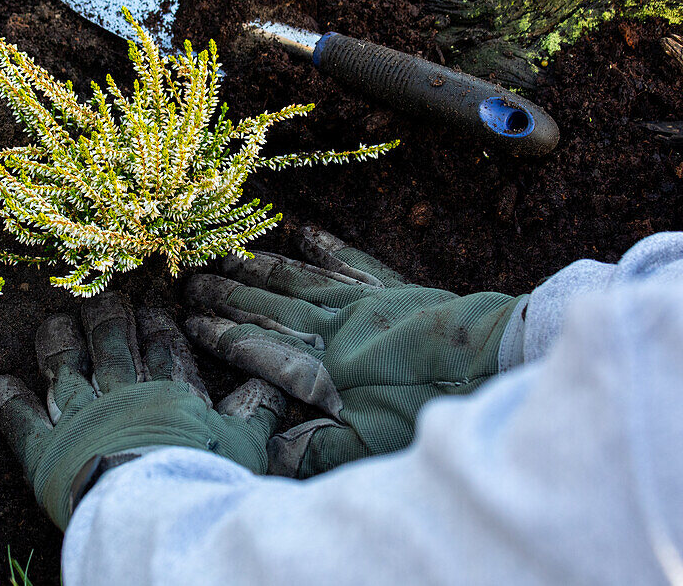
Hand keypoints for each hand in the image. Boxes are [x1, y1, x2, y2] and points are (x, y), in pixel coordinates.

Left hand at [0, 292, 284, 528]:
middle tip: (102, 299)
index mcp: (168, 392)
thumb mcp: (245, 442)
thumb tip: (274, 384)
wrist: (156, 502)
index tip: (150, 309)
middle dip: (106, 320)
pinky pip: (22, 421)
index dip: (155, 328)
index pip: (160, 350)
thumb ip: (257, 411)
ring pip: (65, 370)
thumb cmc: (205, 474)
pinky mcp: (46, 449)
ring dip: (58, 344)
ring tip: (53, 322)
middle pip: (110, 347)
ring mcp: (80, 418)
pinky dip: (10, 402)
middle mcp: (120, 394)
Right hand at [184, 227, 524, 477]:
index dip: (220, 333)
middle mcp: (334, 325)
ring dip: (261, 269)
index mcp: (323, 366)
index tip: (189, 321)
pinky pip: (350, 261)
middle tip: (191, 282)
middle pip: (269, 305)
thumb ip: (313, 447)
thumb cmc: (429, 410)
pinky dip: (325, 247)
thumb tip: (266, 450)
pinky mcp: (395, 288)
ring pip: (300, 279)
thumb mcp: (369, 445)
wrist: (493, 362)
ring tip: (229, 256)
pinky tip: (305, 231)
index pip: (257, 346)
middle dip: (227, 294)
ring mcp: (364, 301)